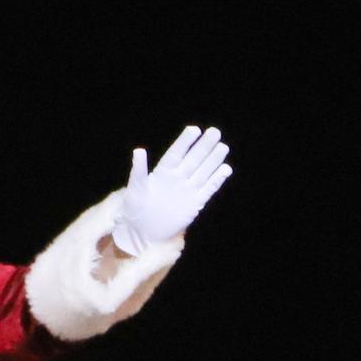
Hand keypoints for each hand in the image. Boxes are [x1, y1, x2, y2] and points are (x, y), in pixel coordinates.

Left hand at [112, 124, 231, 249]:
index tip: (195, 129)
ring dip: (213, 160)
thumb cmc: (135, 208)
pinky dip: (217, 180)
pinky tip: (226, 169)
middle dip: (204, 146)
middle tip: (215, 132)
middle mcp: (177, 178)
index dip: (185, 141)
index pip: (176, 153)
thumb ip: (138, 170)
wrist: (144, 231)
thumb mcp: (134, 189)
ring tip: (223, 147)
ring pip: (203, 172)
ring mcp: (187, 190)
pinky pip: (208, 189)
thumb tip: (138, 150)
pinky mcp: (195, 203)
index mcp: (162, 172)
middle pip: (193, 159)